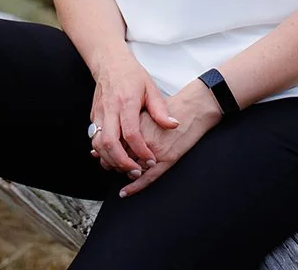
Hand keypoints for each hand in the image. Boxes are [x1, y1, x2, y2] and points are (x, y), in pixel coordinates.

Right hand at [89, 49, 180, 178]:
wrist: (110, 63)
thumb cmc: (132, 75)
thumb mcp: (151, 88)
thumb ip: (161, 109)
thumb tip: (173, 125)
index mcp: (126, 102)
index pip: (131, 133)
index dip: (141, 150)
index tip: (150, 160)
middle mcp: (110, 109)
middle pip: (110, 143)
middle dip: (122, 162)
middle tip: (136, 171)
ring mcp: (99, 114)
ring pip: (98, 145)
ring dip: (110, 160)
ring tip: (125, 167)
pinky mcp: (94, 117)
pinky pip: (95, 140)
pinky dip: (103, 153)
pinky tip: (114, 158)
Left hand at [106, 78, 222, 198]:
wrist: (193, 107)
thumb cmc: (171, 107)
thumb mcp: (145, 108)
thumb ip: (130, 121)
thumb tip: (107, 131)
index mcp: (137, 124)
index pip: (115, 142)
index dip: (107, 150)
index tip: (104, 153)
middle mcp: (144, 139)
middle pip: (121, 157)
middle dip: (113, 162)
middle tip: (110, 163)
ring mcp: (156, 151)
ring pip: (132, 168)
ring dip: (124, 172)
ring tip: (120, 171)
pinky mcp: (168, 159)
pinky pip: (148, 177)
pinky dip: (135, 186)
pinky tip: (125, 192)